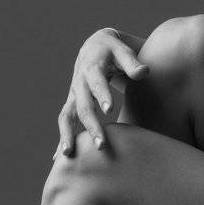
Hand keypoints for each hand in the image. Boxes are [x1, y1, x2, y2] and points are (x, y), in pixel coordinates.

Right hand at [56, 27, 149, 155]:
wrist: (94, 47)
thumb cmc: (113, 51)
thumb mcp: (123, 51)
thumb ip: (133, 63)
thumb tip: (144, 72)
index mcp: (92, 68)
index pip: (96, 83)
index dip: (102, 95)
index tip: (109, 110)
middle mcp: (79, 83)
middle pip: (83, 106)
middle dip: (91, 125)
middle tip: (101, 145)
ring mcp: (74, 95)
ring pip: (67, 116)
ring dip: (67, 135)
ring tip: (69, 155)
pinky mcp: (73, 103)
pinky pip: (65, 122)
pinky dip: (62, 138)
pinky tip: (60, 157)